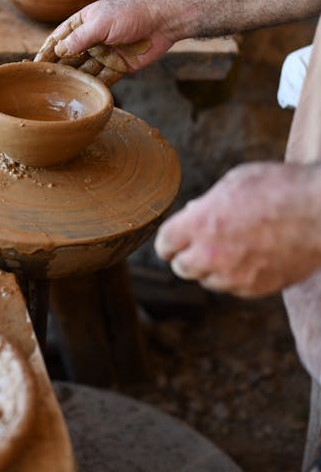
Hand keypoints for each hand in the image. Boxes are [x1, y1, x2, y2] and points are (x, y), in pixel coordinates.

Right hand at [34, 0, 174, 84]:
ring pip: (84, 70)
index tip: (32, 64)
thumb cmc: (130, 13)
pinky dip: (92, 88)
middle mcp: (92, 39)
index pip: (59, 38)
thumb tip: (58, 51)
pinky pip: (102, 80)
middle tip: (42, 84)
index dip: (46, 50)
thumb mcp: (100, 22)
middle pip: (70, 57)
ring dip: (73, 81)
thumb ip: (79, 38)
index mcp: (84, 22)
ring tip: (58, 94)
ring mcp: (105, 54)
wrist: (163, 20)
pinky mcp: (119, 67)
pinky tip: (81, 97)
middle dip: (57, 68)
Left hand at [154, 161, 320, 296]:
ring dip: (211, 268)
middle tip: (198, 244)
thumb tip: (194, 214)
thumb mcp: (234, 182)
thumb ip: (208, 203)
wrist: (320, 212)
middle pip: (181, 267)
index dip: (168, 241)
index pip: (165, 243)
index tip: (173, 239)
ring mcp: (235, 275)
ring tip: (229, 248)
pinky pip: (234, 288)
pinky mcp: (257, 288)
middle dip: (186, 255)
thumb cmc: (279, 188)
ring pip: (207, 280)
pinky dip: (235, 277)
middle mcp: (211, 254)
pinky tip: (248, 258)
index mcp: (200, 224)